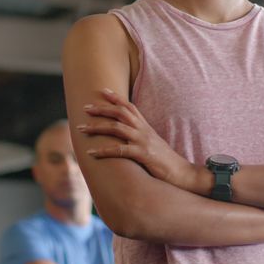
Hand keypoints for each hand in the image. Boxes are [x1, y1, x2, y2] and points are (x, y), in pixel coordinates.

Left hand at [80, 88, 199, 191]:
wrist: (182, 172)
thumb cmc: (164, 160)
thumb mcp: (152, 143)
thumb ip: (140, 136)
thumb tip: (125, 135)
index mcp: (145, 126)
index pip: (129, 106)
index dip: (116, 97)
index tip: (102, 91)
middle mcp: (143, 130)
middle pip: (120, 113)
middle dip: (101, 109)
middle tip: (84, 108)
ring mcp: (143, 141)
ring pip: (117, 129)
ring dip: (97, 127)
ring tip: (81, 129)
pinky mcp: (143, 154)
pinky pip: (120, 150)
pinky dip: (104, 150)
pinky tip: (92, 153)